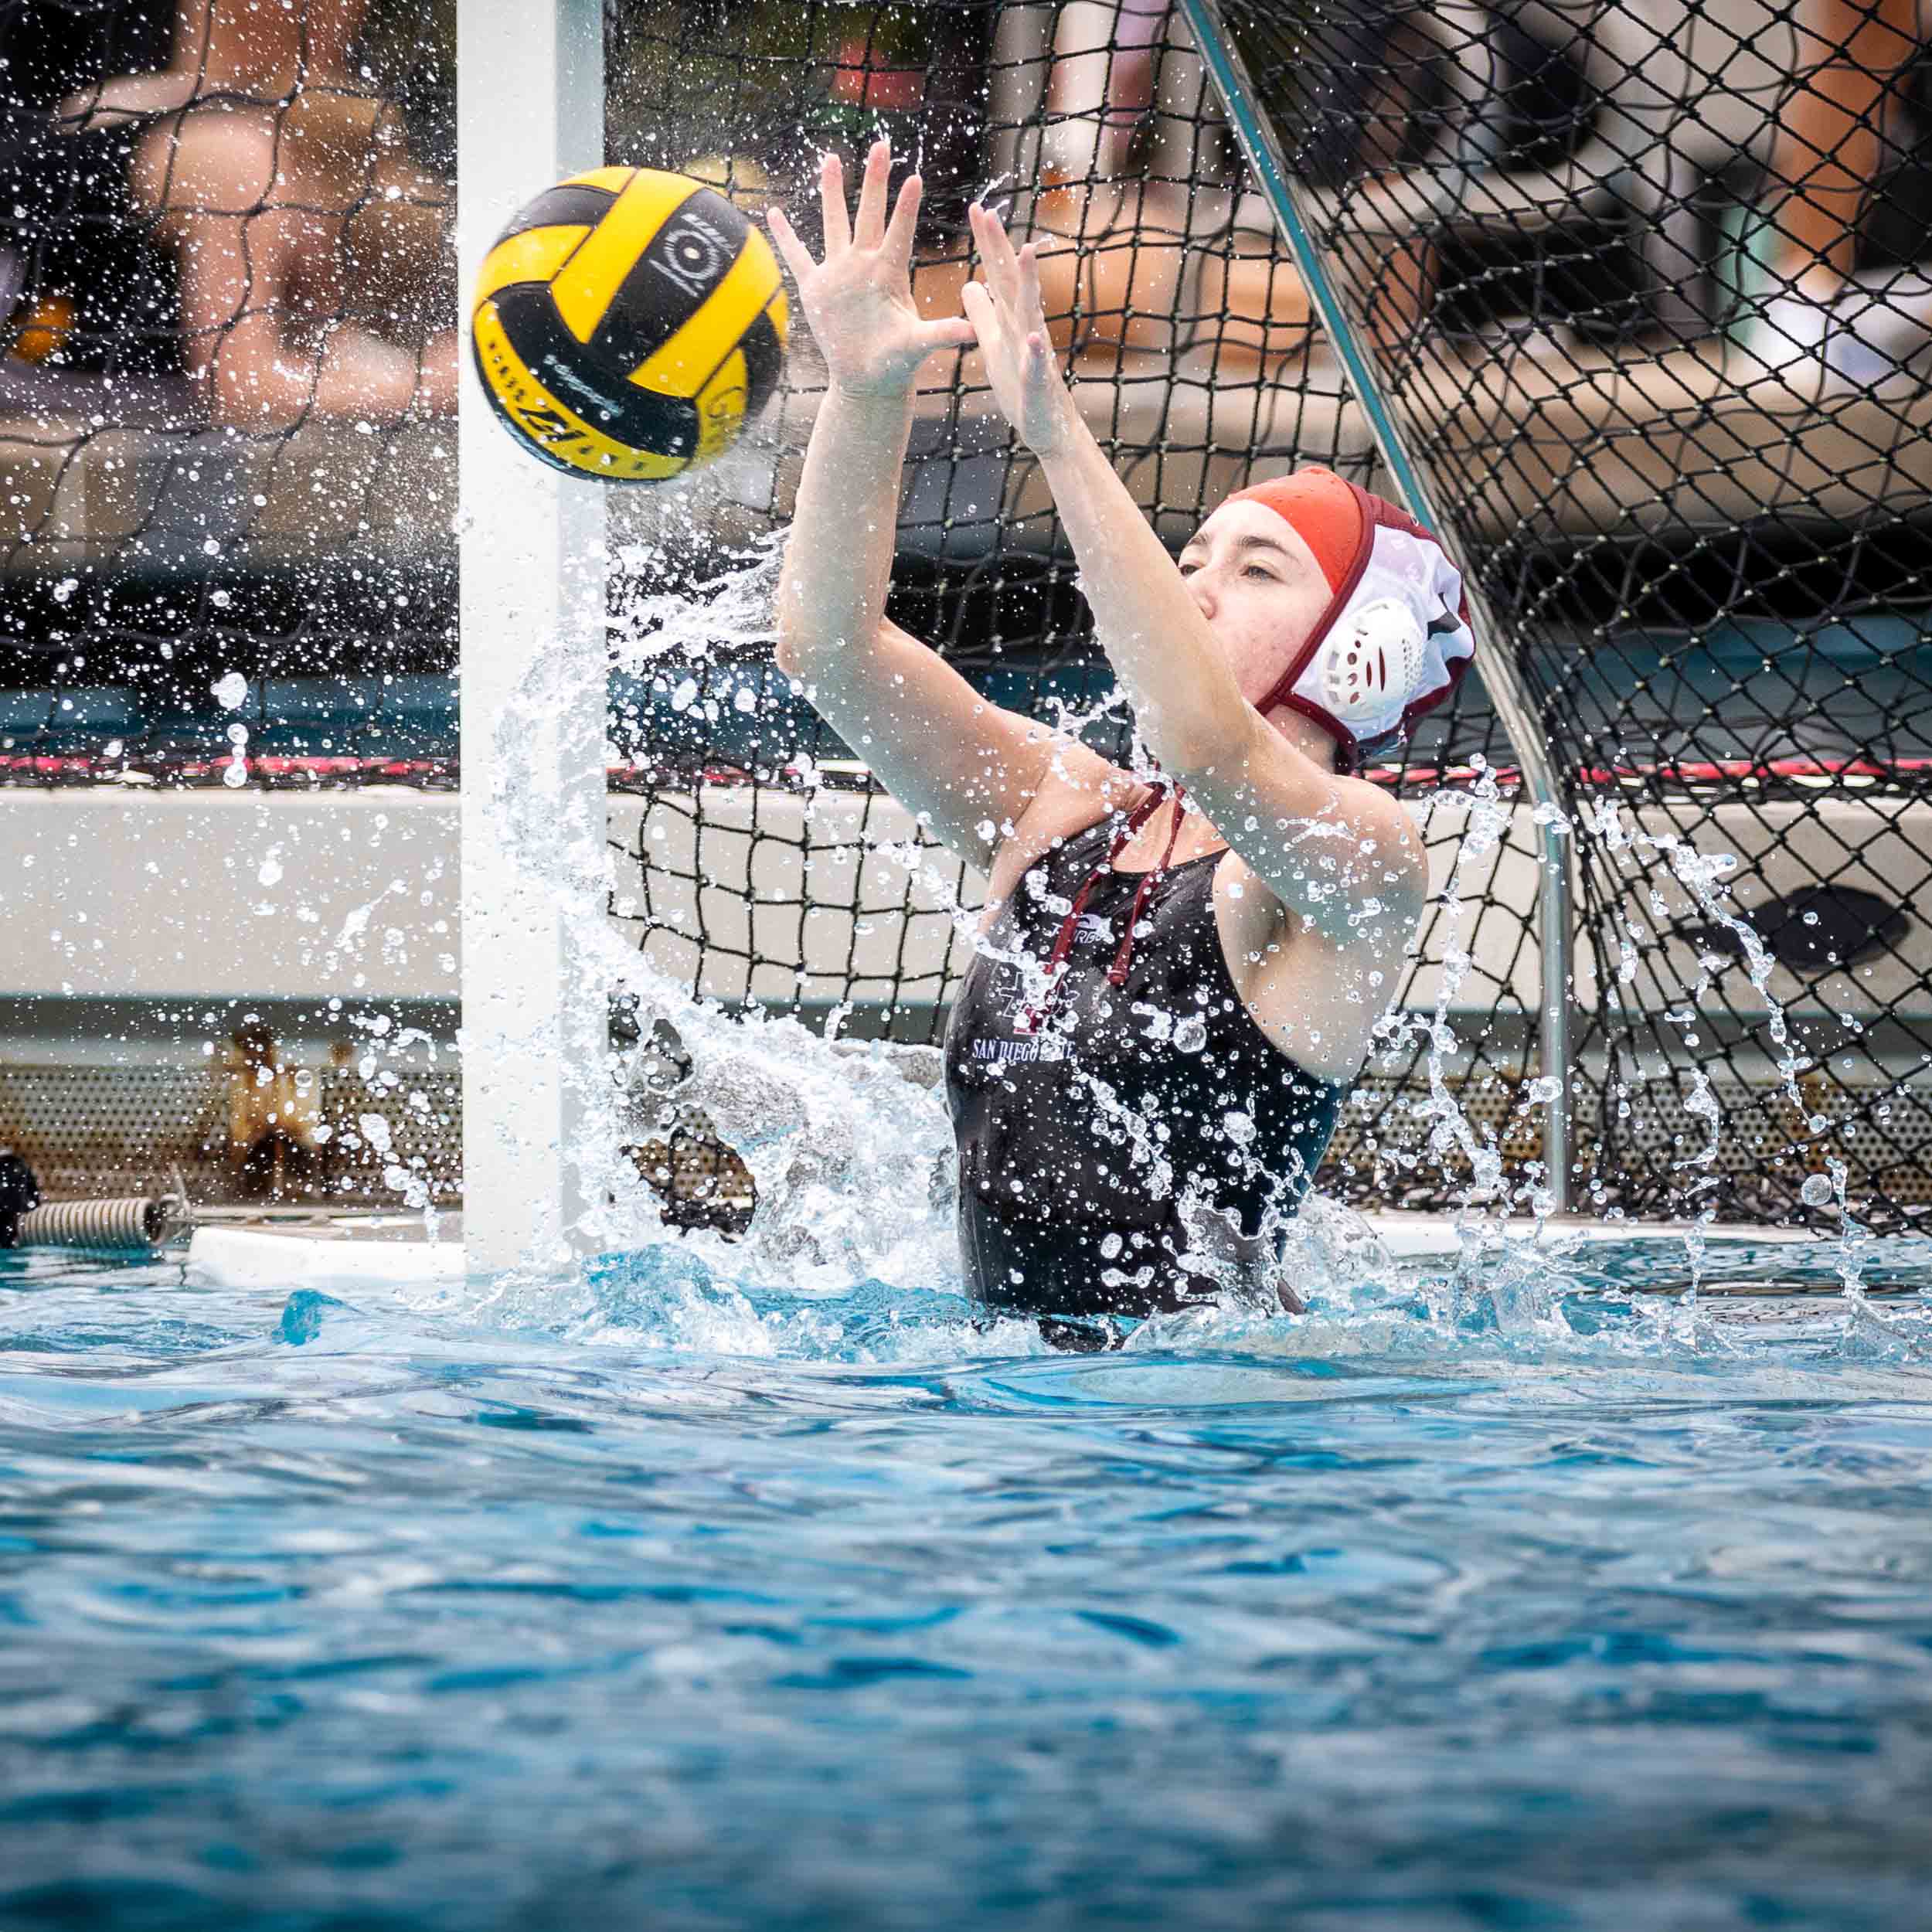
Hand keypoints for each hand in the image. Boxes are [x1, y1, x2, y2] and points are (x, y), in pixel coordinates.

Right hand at [766, 139, 974, 400]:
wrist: (868, 380)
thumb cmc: (896, 364)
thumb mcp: (918, 347)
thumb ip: (941, 335)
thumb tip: (973, 333)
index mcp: (888, 275)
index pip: (898, 234)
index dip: (905, 208)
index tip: (914, 177)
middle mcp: (863, 266)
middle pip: (868, 215)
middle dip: (873, 181)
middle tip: (881, 144)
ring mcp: (838, 274)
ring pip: (834, 224)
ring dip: (831, 192)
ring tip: (830, 158)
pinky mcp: (815, 289)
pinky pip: (797, 257)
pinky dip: (785, 237)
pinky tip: (773, 212)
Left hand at [962, 202, 1077, 457]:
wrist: (1045, 427)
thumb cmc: (1020, 386)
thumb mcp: (994, 344)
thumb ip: (983, 314)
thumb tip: (968, 283)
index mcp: (1011, 319)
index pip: (998, 274)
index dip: (988, 243)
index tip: (977, 208)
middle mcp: (1025, 328)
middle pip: (1011, 282)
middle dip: (1001, 249)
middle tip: (989, 213)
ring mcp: (1034, 353)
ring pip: (1030, 313)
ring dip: (1028, 284)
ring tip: (1025, 251)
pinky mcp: (1038, 383)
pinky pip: (1037, 366)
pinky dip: (1035, 353)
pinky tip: (1033, 338)